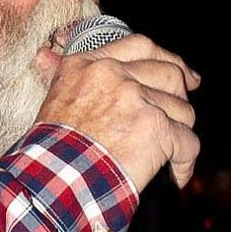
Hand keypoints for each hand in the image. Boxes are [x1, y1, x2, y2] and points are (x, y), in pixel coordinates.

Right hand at [35, 31, 200, 192]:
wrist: (53, 185)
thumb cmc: (49, 155)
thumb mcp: (52, 103)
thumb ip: (65, 79)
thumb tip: (43, 56)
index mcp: (89, 65)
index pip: (140, 47)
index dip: (166, 59)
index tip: (181, 74)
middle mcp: (115, 75)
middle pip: (169, 75)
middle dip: (181, 97)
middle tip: (182, 117)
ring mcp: (137, 99)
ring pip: (182, 111)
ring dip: (179, 134)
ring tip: (169, 156)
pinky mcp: (156, 128)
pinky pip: (187, 142)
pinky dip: (184, 162)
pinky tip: (175, 175)